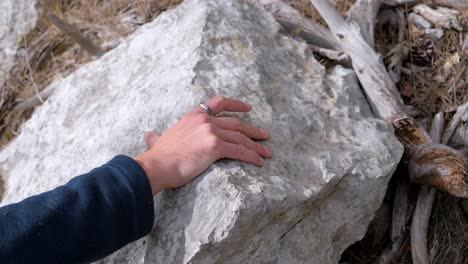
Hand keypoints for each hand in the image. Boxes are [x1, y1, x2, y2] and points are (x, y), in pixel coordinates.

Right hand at [134, 96, 271, 194]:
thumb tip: (149, 135)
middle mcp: (205, 120)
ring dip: (256, 146)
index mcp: (194, 116)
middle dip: (252, 130)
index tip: (248, 108)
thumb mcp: (158, 140)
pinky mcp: (215, 147)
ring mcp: (211, 132)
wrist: (156, 166)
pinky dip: (252, 157)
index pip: (219, 103)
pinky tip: (259, 162)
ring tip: (267, 153)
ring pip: (240, 138)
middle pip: (236, 124)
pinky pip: (240, 151)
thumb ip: (157, 136)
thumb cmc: (157, 157)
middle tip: (265, 135)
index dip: (236, 105)